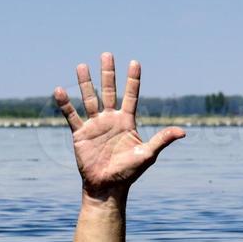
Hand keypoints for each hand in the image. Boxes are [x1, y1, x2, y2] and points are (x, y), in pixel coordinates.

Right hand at [54, 52, 184, 199]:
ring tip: (81, 65)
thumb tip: (183, 131)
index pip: (131, 96)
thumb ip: (162, 140)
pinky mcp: (81, 134)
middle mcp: (110, 119)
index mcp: (127, 122)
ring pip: (89, 99)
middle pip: (108, 91)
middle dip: (108, 73)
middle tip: (106, 54)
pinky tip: (59, 90)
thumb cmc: (129, 172)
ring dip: (85, 83)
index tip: (134, 62)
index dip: (133, 79)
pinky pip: (72, 116)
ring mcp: (95, 125)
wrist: (107, 187)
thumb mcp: (147, 155)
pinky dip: (65, 104)